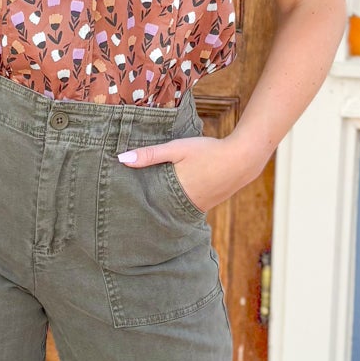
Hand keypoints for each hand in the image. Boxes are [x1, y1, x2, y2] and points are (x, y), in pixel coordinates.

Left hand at [116, 132, 264, 215]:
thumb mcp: (177, 148)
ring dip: (159, 207)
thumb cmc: (208, 151)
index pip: (146, 204)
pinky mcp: (205, 206)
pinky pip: (183, 209)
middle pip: (157, 211)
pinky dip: (174, 205)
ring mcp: (196, 208)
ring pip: (170, 211)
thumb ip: (150, 154)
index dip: (132, 205)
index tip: (117, 205)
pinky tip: (168, 199)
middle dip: (143, 209)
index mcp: (174, 193)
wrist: (242, 159)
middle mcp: (184, 206)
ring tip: (143, 204)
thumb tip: (121, 159)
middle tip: (124, 207)